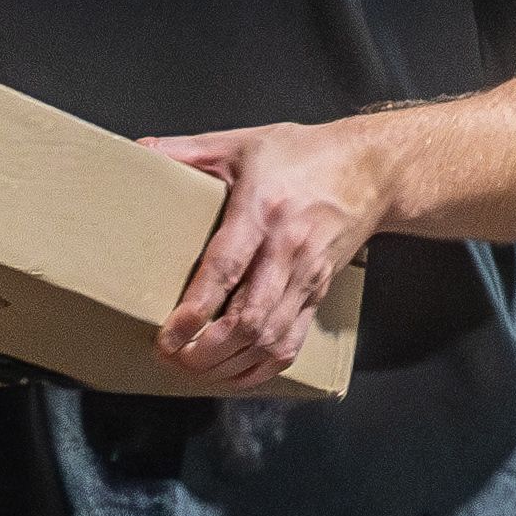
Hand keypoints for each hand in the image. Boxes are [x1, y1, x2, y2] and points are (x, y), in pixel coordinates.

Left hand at [140, 121, 382, 389]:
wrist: (374, 169)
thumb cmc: (305, 153)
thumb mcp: (242, 141)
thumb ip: (189, 150)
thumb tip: (141, 151)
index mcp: (262, 210)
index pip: (225, 270)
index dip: (195, 310)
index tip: (168, 335)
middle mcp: (287, 250)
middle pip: (249, 317)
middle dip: (208, 349)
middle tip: (173, 358)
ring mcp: (307, 275)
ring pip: (271, 337)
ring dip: (231, 364)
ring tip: (195, 370)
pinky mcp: (319, 291)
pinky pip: (294, 340)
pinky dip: (264, 367)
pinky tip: (237, 374)